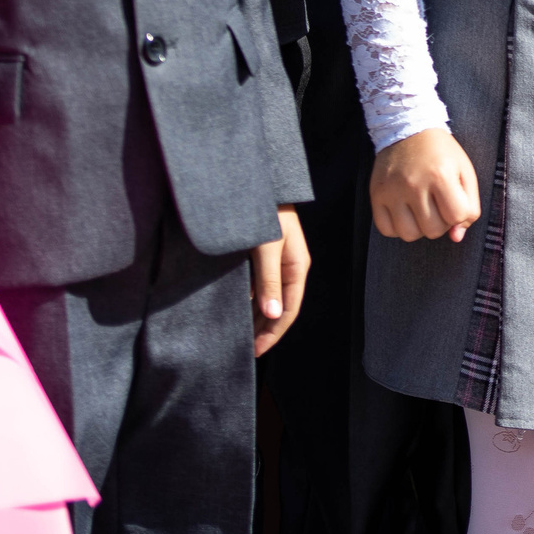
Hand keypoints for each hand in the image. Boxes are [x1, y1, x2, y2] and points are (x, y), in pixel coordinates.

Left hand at [249, 204, 308, 356]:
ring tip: (240, 335)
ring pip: (269, 296)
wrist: (257, 182)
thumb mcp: (268, 246)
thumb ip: (268, 280)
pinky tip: (236, 308)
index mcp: (297, 266)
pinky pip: (258, 284)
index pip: (288, 309)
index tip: (255, 351)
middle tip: (245, 349)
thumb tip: (273, 314)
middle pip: (280, 306)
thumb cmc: (266, 212)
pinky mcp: (263, 254)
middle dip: (265, 329)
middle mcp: (289, 266)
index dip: (273, 333)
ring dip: (257, 316)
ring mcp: (277, 260)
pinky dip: (249, 299)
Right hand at [369, 127, 481, 242]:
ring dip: (419, 227)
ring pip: (409, 234)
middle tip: (438, 205)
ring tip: (422, 210)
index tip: (455, 202)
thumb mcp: (465, 171)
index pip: (456, 216)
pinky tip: (405, 212)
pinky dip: (398, 227)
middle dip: (441, 222)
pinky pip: (386, 230)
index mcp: (440, 175)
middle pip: (432, 230)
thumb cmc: (441, 152)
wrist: (408, 129)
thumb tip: (457, 236)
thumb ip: (469, 205)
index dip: (459, 214)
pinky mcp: (376, 195)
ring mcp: (392, 191)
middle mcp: (414, 184)